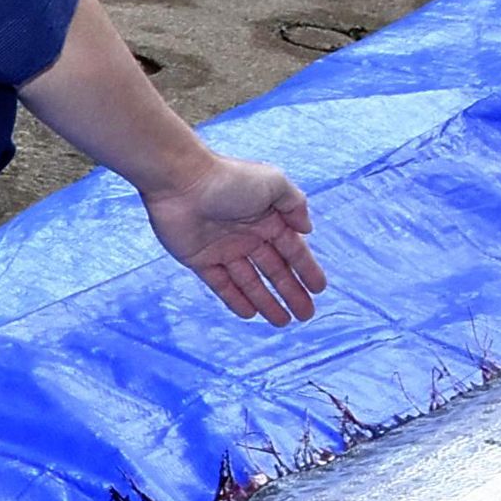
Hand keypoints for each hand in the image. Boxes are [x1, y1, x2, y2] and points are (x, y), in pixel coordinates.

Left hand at [143, 154, 325, 324]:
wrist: (181, 182)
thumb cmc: (229, 179)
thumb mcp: (274, 183)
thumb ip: (295, 204)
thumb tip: (308, 229)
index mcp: (268, 217)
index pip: (292, 249)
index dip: (306, 269)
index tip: (319, 289)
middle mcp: (248, 235)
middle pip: (274, 270)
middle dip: (291, 292)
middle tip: (306, 315)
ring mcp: (223, 249)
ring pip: (250, 282)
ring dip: (267, 302)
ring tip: (283, 322)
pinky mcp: (199, 259)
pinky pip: (221, 284)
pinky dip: (235, 299)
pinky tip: (251, 314)